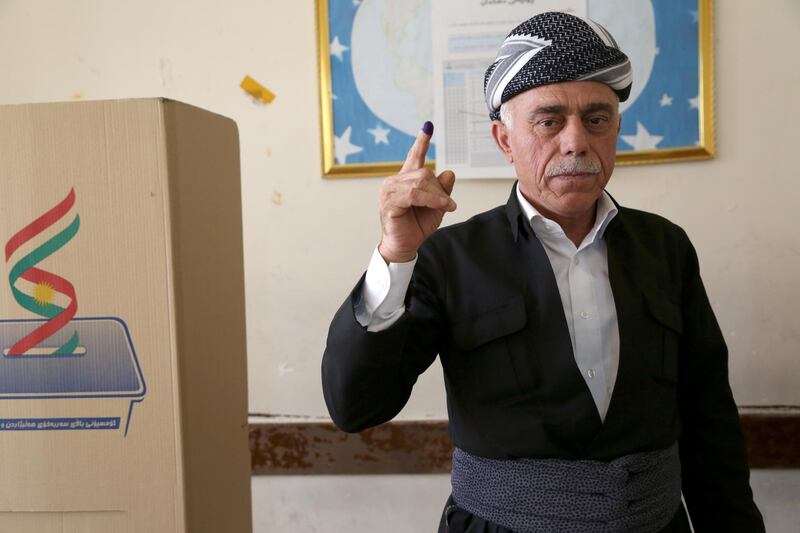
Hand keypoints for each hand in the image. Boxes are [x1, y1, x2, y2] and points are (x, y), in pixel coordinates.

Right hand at [378, 122, 456, 263]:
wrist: (405, 245)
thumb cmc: (417, 226)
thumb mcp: (436, 206)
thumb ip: (442, 189)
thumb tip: (448, 172)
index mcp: (406, 180)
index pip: (414, 156)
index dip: (422, 141)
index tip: (428, 126)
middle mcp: (395, 182)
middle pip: (424, 173)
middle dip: (440, 189)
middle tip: (448, 204)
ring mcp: (390, 191)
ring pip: (421, 183)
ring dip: (438, 196)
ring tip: (447, 207)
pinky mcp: (389, 202)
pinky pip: (415, 194)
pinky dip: (431, 200)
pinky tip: (440, 207)